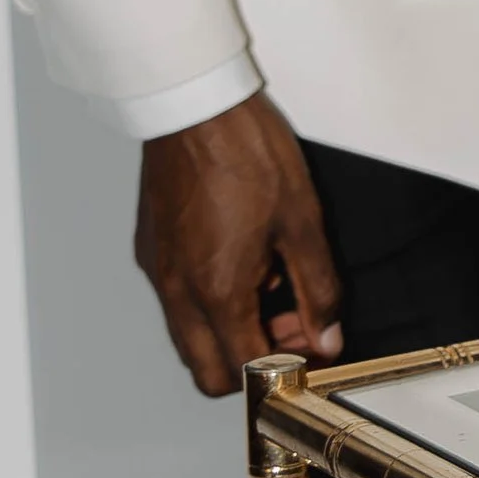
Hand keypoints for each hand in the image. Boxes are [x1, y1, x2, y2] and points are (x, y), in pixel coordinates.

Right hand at [134, 93, 341, 398]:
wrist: (195, 106)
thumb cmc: (246, 151)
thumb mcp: (303, 222)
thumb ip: (318, 289)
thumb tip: (328, 337)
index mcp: (218, 290)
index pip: (246, 371)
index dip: (285, 371)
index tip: (311, 350)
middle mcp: (178, 291)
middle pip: (208, 371)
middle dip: (253, 365)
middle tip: (293, 328)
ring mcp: (158, 273)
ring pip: (190, 339)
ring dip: (231, 333)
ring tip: (273, 284)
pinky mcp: (150, 251)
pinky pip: (178, 303)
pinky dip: (211, 302)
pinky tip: (243, 259)